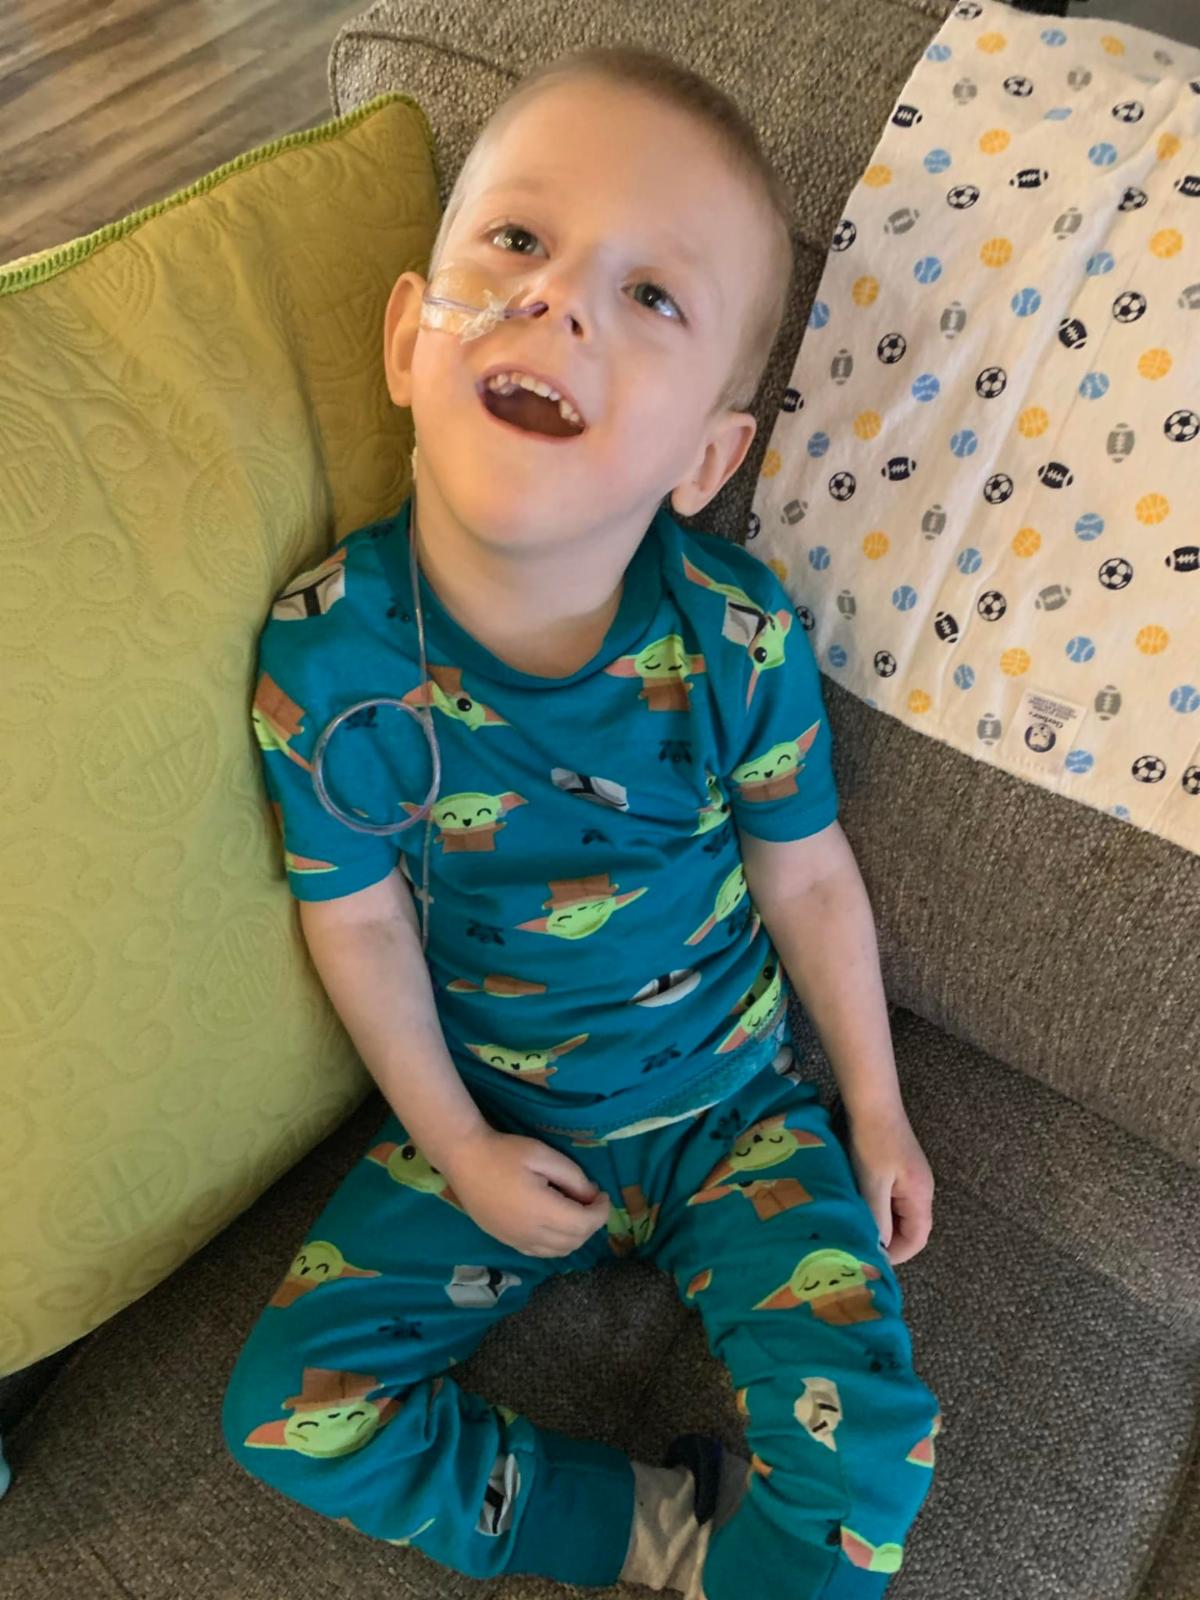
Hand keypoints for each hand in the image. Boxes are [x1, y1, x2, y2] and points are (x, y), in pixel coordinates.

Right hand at [443, 1128, 612, 1257]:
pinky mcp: (506, 1242)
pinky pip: (541, 1253)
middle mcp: (530, 1234)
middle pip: (575, 1241)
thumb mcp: (544, 1155)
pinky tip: (555, 1223)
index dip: (601, 1212)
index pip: (585, 1225)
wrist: (464, 1159)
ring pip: (559, 1252)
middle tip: (591, 1200)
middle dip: (591, 1224)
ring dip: (575, 1236)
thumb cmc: (505, 1153)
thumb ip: (573, 1177)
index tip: (602, 1195)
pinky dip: (556, 1244)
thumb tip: (591, 1195)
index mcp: (542, 1211)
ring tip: (575, 1211)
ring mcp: (516, 1241)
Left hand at [845, 1104, 933, 1266]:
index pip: (917, 1239)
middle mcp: (920, 1190)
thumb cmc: (873, 1143)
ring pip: (897, 1214)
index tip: (870, 1258)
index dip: (896, 1254)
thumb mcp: (873, 1185)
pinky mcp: (897, 1169)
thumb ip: (878, 1219)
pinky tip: (855, 1205)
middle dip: (886, 1240)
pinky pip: (889, 1199)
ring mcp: (909, 1179)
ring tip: (854, 1226)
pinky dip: (874, 1206)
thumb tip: (877, 1250)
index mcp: (921, 1196)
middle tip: (858, 1243)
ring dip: (878, 1222)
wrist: (872, 1102)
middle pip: (908, 1228)